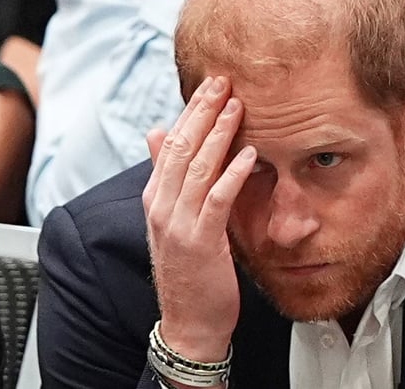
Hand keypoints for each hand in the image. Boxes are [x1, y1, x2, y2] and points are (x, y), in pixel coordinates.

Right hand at [143, 76, 255, 361]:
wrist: (189, 322)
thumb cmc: (189, 271)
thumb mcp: (174, 219)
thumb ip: (169, 177)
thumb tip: (156, 133)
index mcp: (155, 197)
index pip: (170, 143)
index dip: (190, 112)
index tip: (210, 85)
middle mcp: (161, 206)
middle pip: (180, 148)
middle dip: (202, 112)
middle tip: (223, 81)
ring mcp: (178, 224)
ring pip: (196, 168)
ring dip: (219, 134)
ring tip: (238, 106)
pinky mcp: (200, 242)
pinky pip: (216, 201)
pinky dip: (232, 175)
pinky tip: (249, 154)